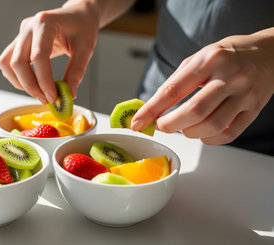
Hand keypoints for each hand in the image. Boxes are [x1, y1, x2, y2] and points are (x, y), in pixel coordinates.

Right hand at [0, 2, 99, 103]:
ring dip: (20, 83)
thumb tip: (69, 94)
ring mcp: (21, 34)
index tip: (53, 96)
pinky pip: (8, 63)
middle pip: (17, 62)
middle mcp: (28, 27)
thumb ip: (76, 72)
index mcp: (45, 22)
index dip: (43, 80)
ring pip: (7, 63)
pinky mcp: (18, 43)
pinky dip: (17, 77)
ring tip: (40, 93)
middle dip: (31, 86)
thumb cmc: (82, 26)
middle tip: (47, 99)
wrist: (78, 15)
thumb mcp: (86, 49)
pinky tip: (34, 84)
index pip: (38, 56)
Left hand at [132, 28, 273, 144]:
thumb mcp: (198, 58)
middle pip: (194, 111)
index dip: (152, 110)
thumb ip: (176, 82)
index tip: (137, 123)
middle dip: (170, 125)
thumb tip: (152, 109)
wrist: (268, 54)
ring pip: (211, 126)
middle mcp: (229, 77)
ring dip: (189, 133)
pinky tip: (201, 131)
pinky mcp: (254, 110)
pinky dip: (208, 138)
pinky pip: (228, 134)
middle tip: (160, 126)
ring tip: (182, 127)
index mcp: (209, 60)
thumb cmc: (226, 56)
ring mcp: (244, 95)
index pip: (173, 90)